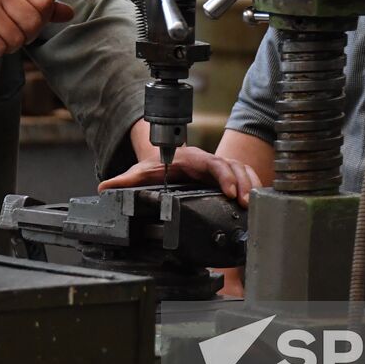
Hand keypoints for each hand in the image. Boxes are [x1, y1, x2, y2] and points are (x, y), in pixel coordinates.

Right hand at [0, 0, 73, 55]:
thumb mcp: (16, 1)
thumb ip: (43, 7)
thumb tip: (70, 13)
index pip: (46, 1)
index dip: (42, 18)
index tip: (28, 22)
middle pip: (34, 23)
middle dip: (25, 36)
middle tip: (10, 32)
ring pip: (16, 39)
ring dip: (8, 45)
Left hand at [98, 146, 260, 207]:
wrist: (165, 157)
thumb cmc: (157, 165)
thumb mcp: (141, 172)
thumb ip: (124, 181)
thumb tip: (105, 188)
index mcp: (192, 159)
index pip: (212, 163)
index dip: (223, 176)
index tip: (230, 191)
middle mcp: (209, 161)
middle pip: (232, 167)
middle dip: (242, 184)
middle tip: (246, 203)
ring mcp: (220, 167)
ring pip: (242, 170)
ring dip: (251, 186)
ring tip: (254, 206)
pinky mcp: (227, 175)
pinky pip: (245, 176)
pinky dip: (254, 186)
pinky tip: (259, 203)